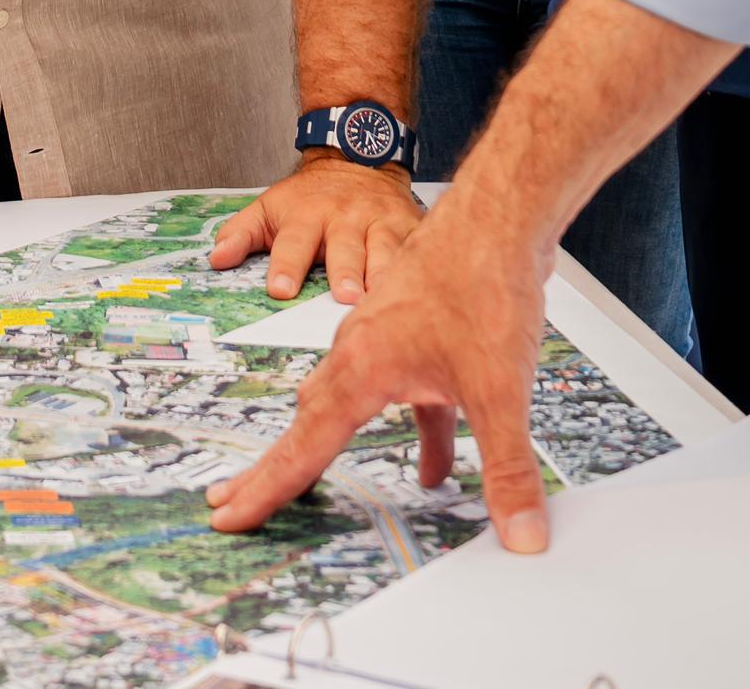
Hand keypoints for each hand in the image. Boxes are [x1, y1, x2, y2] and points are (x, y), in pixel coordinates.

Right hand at [206, 184, 556, 546]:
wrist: (498, 214)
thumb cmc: (484, 283)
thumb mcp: (501, 390)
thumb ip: (507, 467)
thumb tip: (521, 535)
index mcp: (363, 369)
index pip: (304, 447)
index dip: (266, 488)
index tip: (227, 516)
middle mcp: (358, 352)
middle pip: (305, 425)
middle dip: (272, 470)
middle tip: (230, 502)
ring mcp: (382, 338)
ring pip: (345, 404)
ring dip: (327, 446)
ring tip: (311, 489)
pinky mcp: (411, 332)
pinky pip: (393, 393)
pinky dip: (405, 430)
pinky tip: (434, 463)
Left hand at [212, 151, 426, 302]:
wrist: (358, 159)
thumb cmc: (310, 197)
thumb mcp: (270, 207)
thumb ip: (241, 233)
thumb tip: (215, 260)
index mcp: (306, 215)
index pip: (293, 243)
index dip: (286, 265)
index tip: (280, 289)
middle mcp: (344, 218)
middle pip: (344, 248)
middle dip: (344, 272)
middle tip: (343, 297)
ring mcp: (379, 222)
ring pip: (384, 249)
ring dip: (383, 273)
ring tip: (380, 296)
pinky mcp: (409, 225)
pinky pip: (416, 246)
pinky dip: (418, 265)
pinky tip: (419, 285)